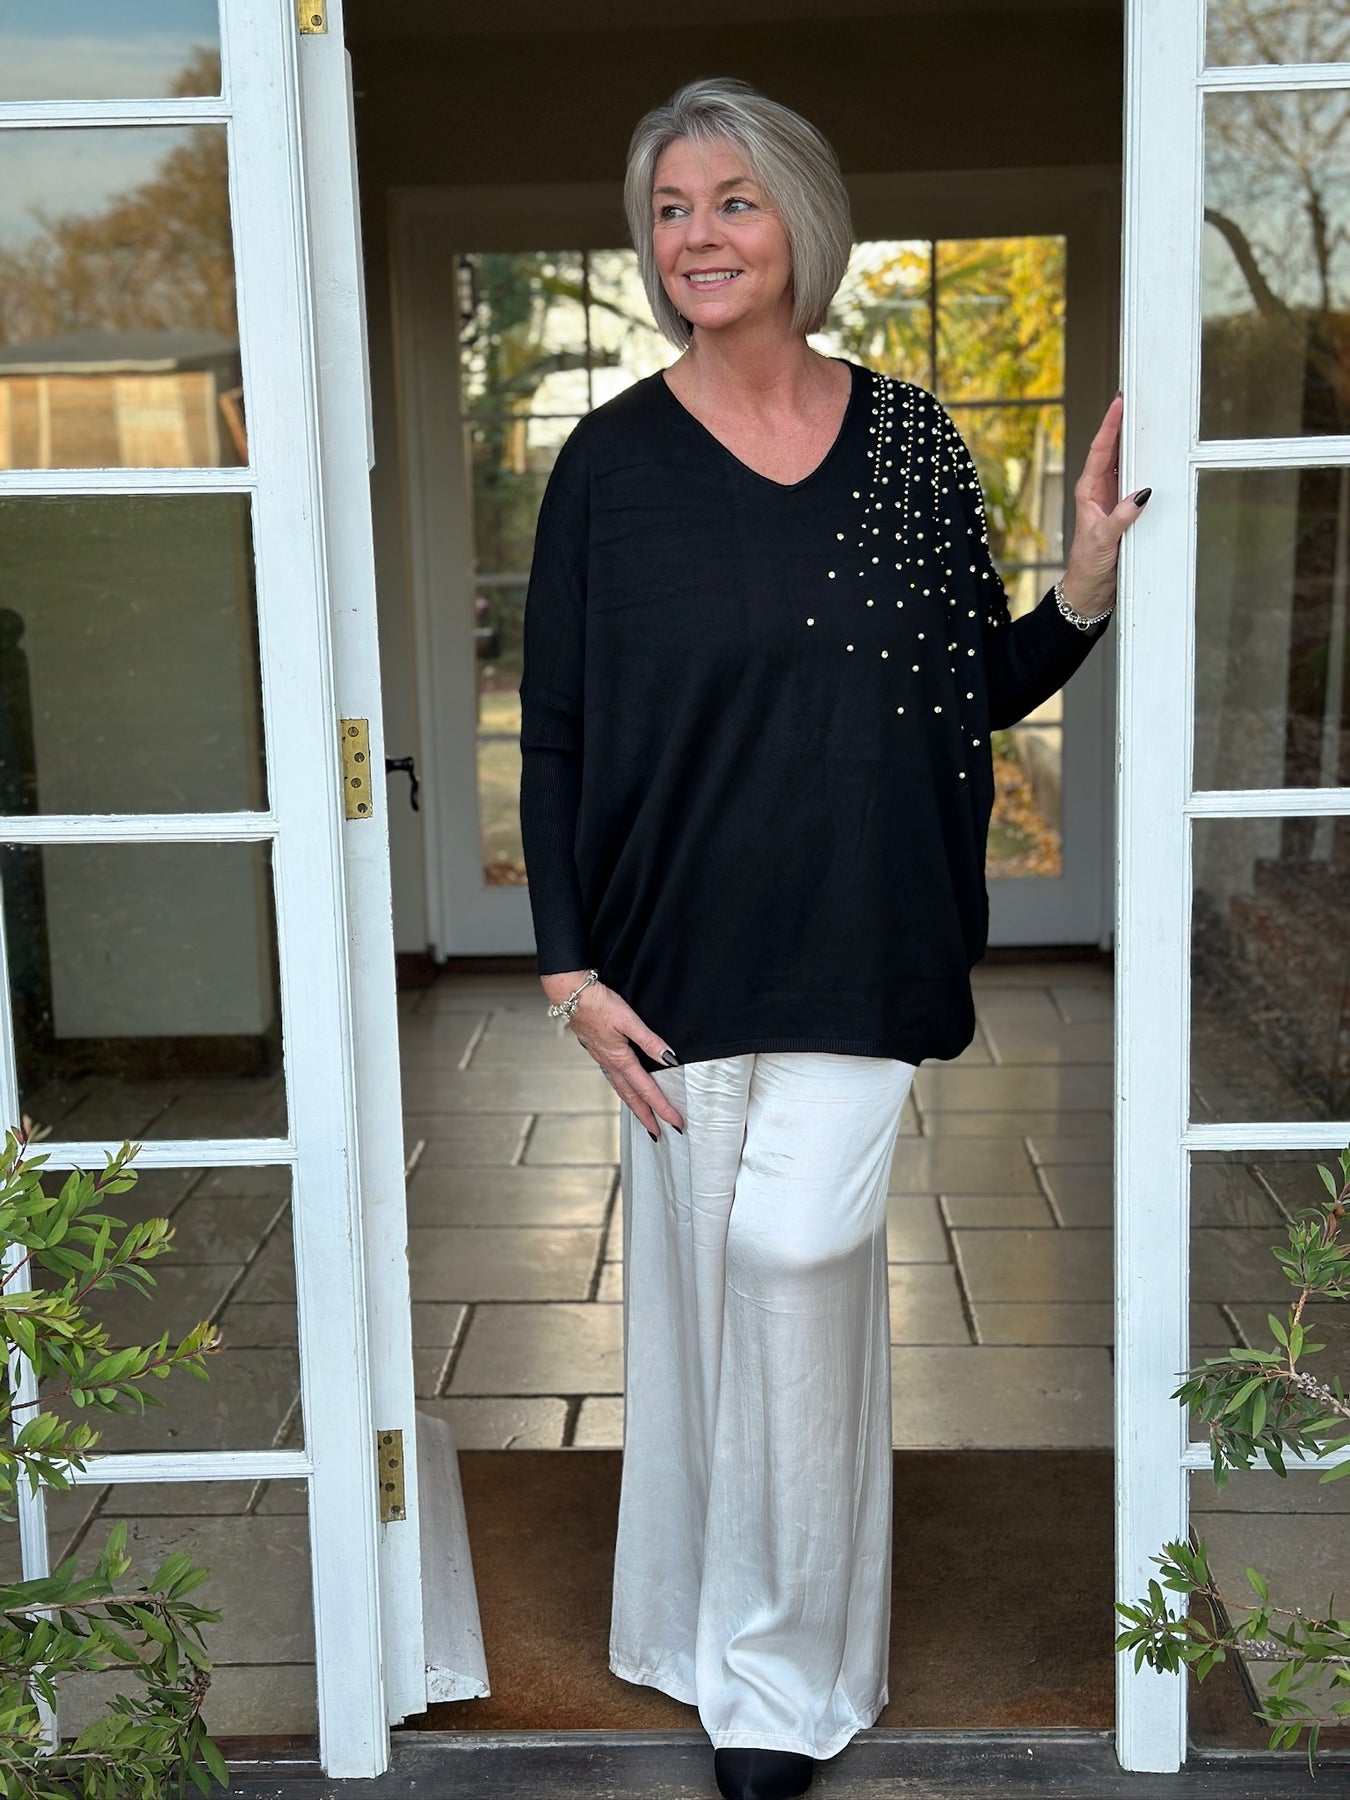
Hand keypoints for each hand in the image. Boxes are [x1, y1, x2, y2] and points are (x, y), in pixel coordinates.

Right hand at [541, 973, 685, 1138]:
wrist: (570, 995)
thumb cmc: (599, 1004)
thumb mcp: (629, 1020)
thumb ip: (650, 1041)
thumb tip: (670, 1058)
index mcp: (620, 1060)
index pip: (647, 1090)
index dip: (663, 1107)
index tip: (676, 1122)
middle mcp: (610, 1064)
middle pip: (632, 1098)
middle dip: (647, 1117)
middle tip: (659, 1133)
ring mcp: (602, 1059)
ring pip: (621, 1090)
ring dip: (634, 1106)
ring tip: (644, 1118)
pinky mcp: (598, 1052)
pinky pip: (613, 1079)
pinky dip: (623, 1090)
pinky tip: (625, 1088)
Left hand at [1059, 393, 1150, 619]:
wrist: (1090, 588)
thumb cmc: (1089, 564)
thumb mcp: (1103, 540)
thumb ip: (1121, 518)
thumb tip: (1141, 494)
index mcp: (1087, 491)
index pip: (1099, 451)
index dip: (1109, 426)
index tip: (1118, 404)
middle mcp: (1099, 490)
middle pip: (1112, 450)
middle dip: (1122, 425)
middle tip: (1135, 400)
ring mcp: (1112, 498)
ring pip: (1124, 463)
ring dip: (1134, 443)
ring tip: (1146, 420)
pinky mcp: (1123, 509)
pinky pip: (1136, 481)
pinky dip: (1144, 467)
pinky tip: (1155, 456)